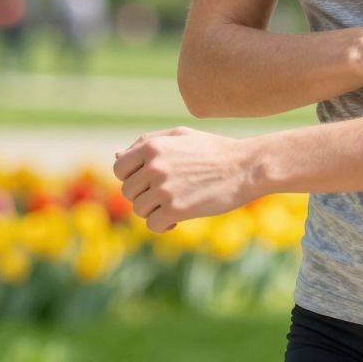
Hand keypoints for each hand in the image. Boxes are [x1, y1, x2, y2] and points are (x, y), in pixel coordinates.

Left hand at [112, 126, 259, 233]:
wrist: (246, 167)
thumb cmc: (213, 150)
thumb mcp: (180, 136)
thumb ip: (147, 143)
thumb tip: (117, 157)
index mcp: (152, 146)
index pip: (119, 168)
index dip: (131, 177)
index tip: (148, 181)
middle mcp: (154, 166)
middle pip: (128, 192)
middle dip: (144, 195)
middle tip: (167, 194)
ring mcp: (164, 188)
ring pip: (139, 210)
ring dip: (154, 210)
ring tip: (175, 203)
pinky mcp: (176, 210)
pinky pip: (153, 225)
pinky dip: (163, 225)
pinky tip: (178, 218)